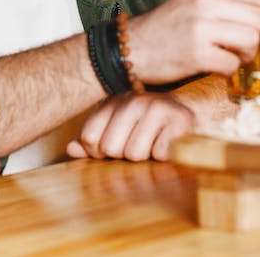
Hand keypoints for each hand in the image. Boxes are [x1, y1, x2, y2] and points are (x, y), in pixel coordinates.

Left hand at [65, 92, 193, 160]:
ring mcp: (156, 107)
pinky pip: (159, 154)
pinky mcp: (179, 119)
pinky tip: (168, 144)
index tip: (116, 147)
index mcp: (112, 102)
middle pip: (110, 148)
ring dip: (145, 158)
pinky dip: (164, 157)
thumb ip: (92, 142)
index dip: (100, 152)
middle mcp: (132, 100)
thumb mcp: (116, 132)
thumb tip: (71, 149)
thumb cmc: (146, 129)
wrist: (187, 115)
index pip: (89, 137)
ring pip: (135, 154)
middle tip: (138, 146)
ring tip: (153, 144)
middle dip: (123, 156)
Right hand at [127, 0, 259, 83]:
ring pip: (250, 40)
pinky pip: (232, 64)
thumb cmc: (168, 28)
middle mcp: (203, 3)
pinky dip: (230, 69)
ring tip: (235, 56)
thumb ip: (226, 1)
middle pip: (259, 17)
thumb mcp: (194, 2)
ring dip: (249, 53)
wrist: (131, 48)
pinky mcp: (195, 54)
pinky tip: (218, 66)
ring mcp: (199, 28)